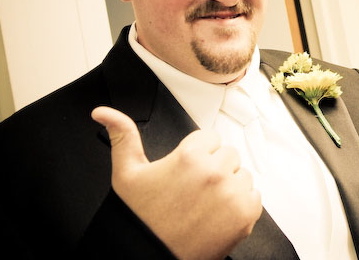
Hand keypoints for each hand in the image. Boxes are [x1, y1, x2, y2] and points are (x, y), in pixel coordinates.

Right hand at [91, 106, 261, 259]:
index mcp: (190, 157)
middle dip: (214, 168)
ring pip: (242, 175)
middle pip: (229, 154)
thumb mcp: (126, 174)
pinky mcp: (244, 216)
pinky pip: (254, 197)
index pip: (211, 138)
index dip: (198, 154)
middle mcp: (214, 173)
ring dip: (229, 185)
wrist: (148, 257)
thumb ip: (122, 136)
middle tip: (194, 189)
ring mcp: (232, 195)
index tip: (186, 171)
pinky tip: (217, 214)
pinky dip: (241, 205)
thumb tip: (103, 113)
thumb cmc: (139, 218)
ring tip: (204, 203)